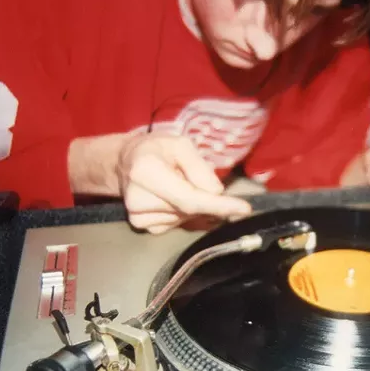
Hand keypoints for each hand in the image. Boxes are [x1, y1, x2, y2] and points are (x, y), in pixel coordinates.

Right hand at [117, 133, 251, 233]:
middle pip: (191, 209)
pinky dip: (181, 212)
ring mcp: (138, 216)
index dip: (219, 206)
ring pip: (186, 217)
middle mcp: (138, 198)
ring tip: (176, 184)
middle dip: (206, 200)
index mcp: (146, 172)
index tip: (244, 209)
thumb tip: (216, 192)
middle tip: (195, 179)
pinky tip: (169, 198)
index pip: (190, 198)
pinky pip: (175, 224)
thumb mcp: (180, 144)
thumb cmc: (156, 150)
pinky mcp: (141, 225)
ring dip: (192, 205)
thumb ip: (199, 167)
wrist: (125, 162)